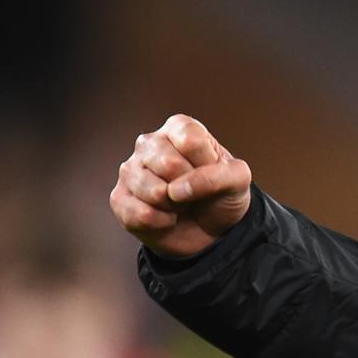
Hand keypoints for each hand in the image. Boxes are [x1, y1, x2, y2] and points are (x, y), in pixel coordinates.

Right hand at [110, 114, 252, 258]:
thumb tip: (175, 189)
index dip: (207, 165)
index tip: (211, 171)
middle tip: (193, 192)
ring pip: (153, 190)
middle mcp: (150, 143)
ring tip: (179, 204)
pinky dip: (161, 223)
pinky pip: (139, 214)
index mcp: (179, 128)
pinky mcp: (119, 198)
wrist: (211, 229)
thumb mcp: (238, 179)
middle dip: (189, 187)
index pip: (190, 140)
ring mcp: (131, 170)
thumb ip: (218, 175)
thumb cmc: (221, 194)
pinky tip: (166, 217)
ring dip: (175, 207)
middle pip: (168, 163)